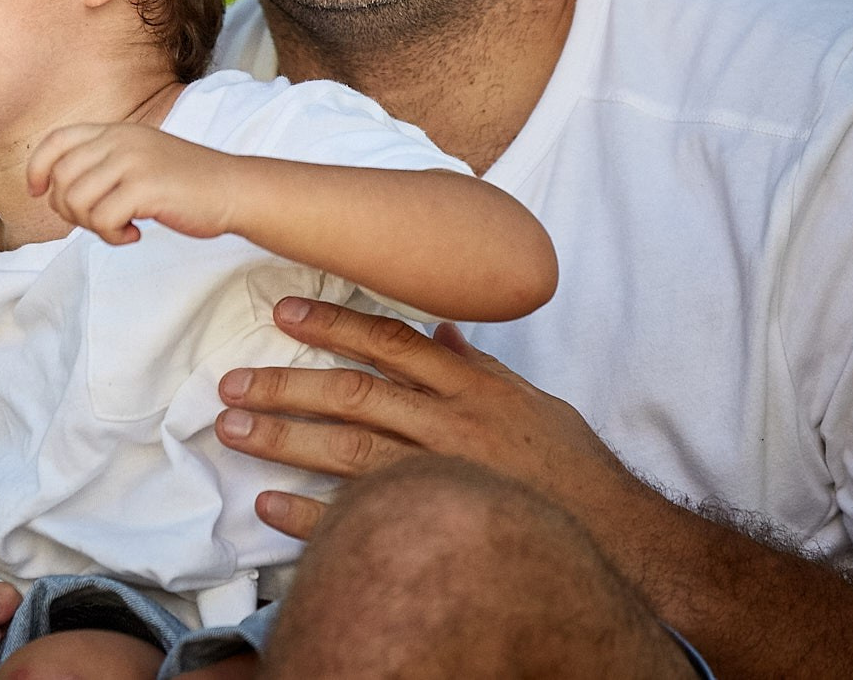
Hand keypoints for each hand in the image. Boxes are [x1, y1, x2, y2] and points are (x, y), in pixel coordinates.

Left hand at [26, 122, 230, 244]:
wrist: (232, 189)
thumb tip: (57, 191)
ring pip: (76, 200)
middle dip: (69, 210)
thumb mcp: (140, 157)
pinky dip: (112, 235)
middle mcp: (120, 140)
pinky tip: (134, 234)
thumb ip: (104, 163)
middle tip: (98, 222)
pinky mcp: (145, 188)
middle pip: (61, 178)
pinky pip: (102, 219)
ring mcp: (132, 162)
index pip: (56, 141)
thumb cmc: (185, 182)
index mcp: (116, 131)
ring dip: (91, 226)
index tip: (38, 192)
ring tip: (118, 228)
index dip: (37, 168)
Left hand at [214, 297, 652, 540]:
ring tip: (233, 429)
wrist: (619, 540)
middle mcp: (449, 425)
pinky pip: (362, 517)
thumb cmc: (572, 471)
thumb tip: (439, 332)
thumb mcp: (531, 403)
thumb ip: (478, 367)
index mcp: (470, 387)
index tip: (286, 313)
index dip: (334, 324)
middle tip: (232, 382)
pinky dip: (311, 514)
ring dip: (283, 438)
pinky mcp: (437, 525)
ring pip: (347, 449)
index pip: (391, 342)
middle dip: (287, 384)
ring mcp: (440, 476)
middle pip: (353, 393)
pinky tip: (270, 506)